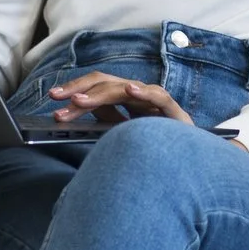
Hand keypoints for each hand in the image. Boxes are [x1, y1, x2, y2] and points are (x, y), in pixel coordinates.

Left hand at [43, 75, 247, 147]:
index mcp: (127, 102)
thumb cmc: (158, 150)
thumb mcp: (124, 135)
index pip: (99, 89)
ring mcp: (156, 103)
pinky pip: (158, 97)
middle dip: (80, 88)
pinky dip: (144, 92)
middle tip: (56, 98)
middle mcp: (140, 97)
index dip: (76, 91)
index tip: (53, 101)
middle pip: (107, 83)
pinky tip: (130, 90)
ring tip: (79, 101)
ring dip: (100, 94)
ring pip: (126, 88)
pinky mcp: (174, 113)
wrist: (194, 166)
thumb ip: (106, 120)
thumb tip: (76, 113)